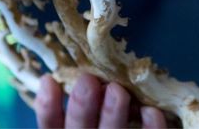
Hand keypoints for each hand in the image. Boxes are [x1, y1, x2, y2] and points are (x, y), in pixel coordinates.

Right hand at [34, 73, 166, 128]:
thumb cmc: (103, 125)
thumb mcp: (82, 122)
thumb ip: (81, 108)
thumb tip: (77, 75)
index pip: (51, 127)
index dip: (47, 107)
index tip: (49, 80)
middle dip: (82, 106)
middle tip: (88, 80)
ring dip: (112, 114)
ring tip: (117, 90)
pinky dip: (150, 128)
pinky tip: (151, 111)